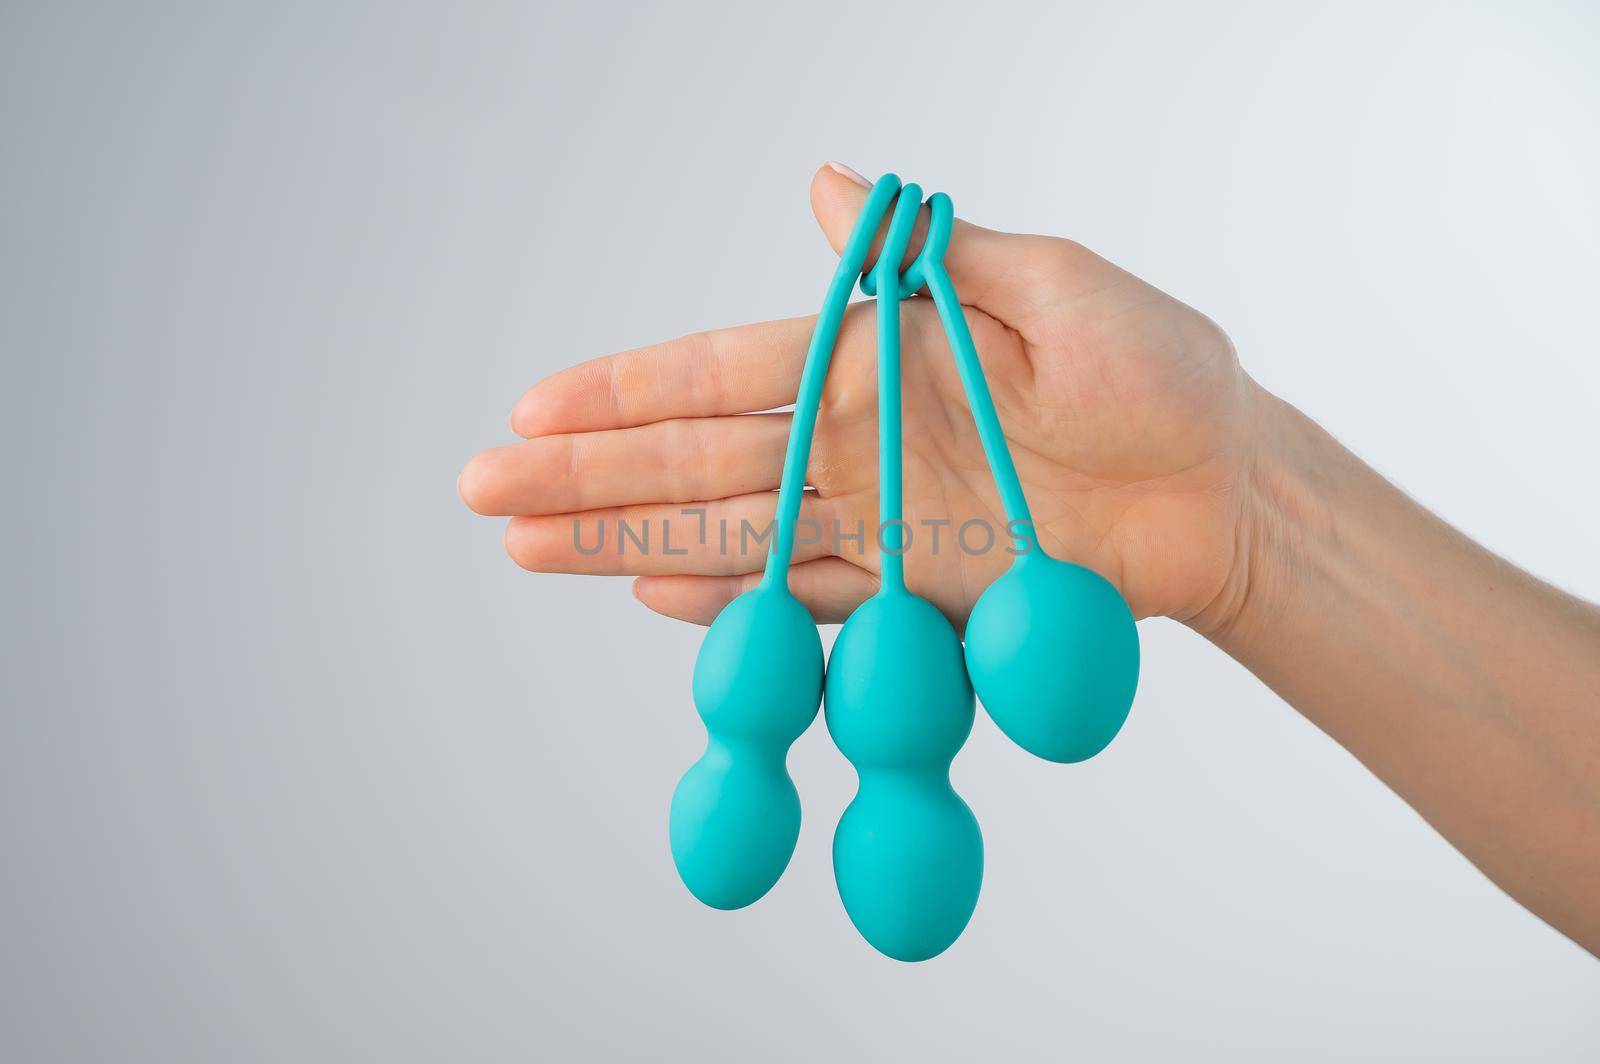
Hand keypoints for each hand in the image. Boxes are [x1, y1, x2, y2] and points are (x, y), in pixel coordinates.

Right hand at [460, 164, 1260, 631]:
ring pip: (727, 532)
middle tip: (481, 493)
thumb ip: (930, 256)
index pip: (724, 371)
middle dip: (585, 475)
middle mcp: (856, 438)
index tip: (532, 408)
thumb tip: (822, 183)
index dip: (626, 390)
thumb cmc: (1160, 371)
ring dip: (625, 539)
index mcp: (877, 356)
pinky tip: (650, 593)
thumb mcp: (1055, 287)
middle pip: (697, 460)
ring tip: (527, 549)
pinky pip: (801, 596)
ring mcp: (877, 519)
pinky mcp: (911, 591)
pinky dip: (728, 602)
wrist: (1226, 491)